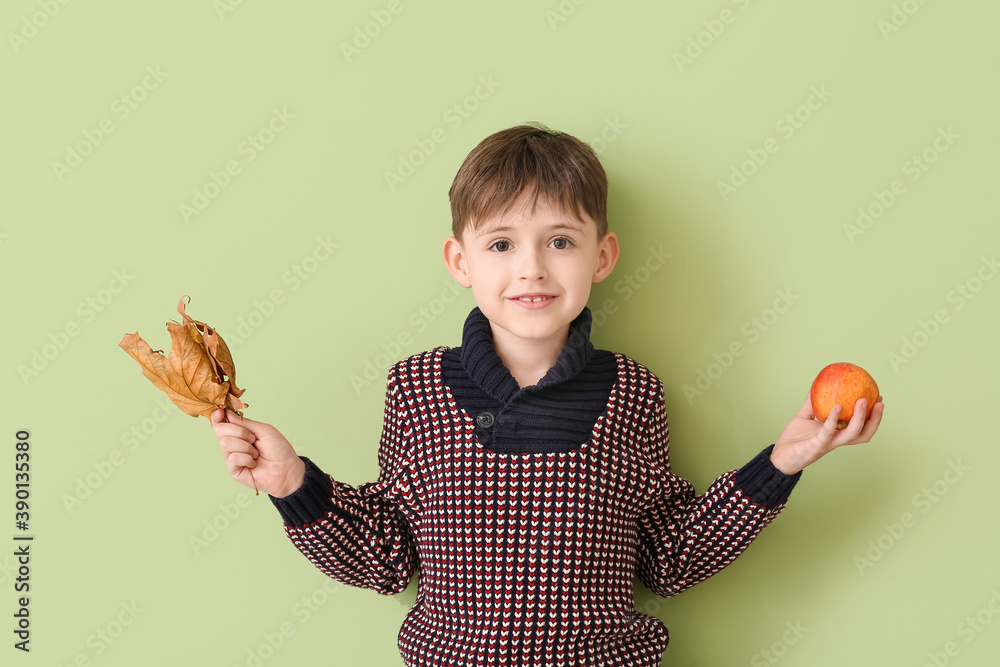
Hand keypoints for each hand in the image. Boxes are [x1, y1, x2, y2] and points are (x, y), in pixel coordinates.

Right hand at [210, 409, 305, 497]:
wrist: (286, 468)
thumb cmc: (278, 449)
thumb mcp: (264, 430)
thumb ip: (245, 422)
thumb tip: (227, 414)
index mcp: (239, 432)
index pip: (221, 423)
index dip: (217, 417)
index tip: (220, 412)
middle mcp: (233, 444)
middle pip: (220, 431)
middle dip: (238, 431)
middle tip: (253, 439)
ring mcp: (232, 457)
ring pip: (225, 443)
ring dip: (245, 446)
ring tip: (256, 453)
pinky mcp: (233, 470)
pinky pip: (232, 458)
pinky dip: (246, 458)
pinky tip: (254, 463)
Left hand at [770, 392, 884, 474]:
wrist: (779, 456)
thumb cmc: (793, 439)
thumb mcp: (803, 417)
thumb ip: (811, 404)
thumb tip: (816, 385)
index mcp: (836, 434)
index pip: (860, 426)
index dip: (872, 415)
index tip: (878, 399)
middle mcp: (836, 440)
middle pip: (864, 433)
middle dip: (875, 419)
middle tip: (880, 402)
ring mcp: (829, 443)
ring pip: (852, 434)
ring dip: (860, 418)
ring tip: (863, 401)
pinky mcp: (817, 445)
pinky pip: (828, 432)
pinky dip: (834, 419)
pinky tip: (837, 407)